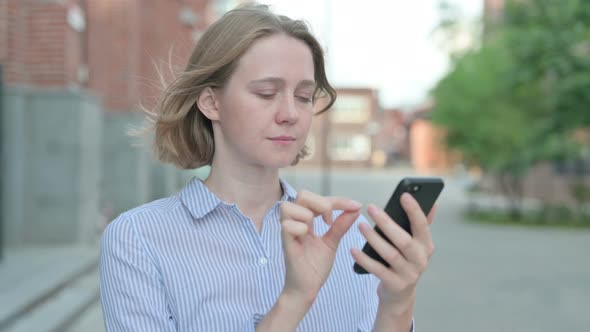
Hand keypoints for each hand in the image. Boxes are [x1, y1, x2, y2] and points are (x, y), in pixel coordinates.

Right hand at [280, 190, 361, 305]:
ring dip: (308, 215)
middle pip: (302, 194)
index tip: (356, 205)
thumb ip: (341, 225)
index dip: (338, 200)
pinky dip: (301, 228)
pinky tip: (308, 237)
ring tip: (318, 229)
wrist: (307, 288)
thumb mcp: (332, 242)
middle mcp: (295, 222)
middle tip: (330, 220)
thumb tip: (356, 208)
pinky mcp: (285, 243)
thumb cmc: (315, 266)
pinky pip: (287, 225)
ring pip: (290, 206)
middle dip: (322, 203)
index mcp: (305, 220)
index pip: (318, 198)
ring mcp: (288, 232)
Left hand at [351, 193, 436, 315]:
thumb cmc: (405, 260)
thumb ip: (421, 225)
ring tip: (360, 225)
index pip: (422, 225)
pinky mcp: (395, 285)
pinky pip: (377, 270)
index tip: (403, 195)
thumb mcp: (416, 245)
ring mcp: (409, 274)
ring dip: (374, 238)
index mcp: (426, 246)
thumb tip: (433, 204)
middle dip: (387, 223)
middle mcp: (421, 260)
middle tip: (371, 208)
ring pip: (390, 254)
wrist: (399, 293)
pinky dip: (364, 259)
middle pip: (403, 240)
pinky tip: (353, 249)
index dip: (414, 210)